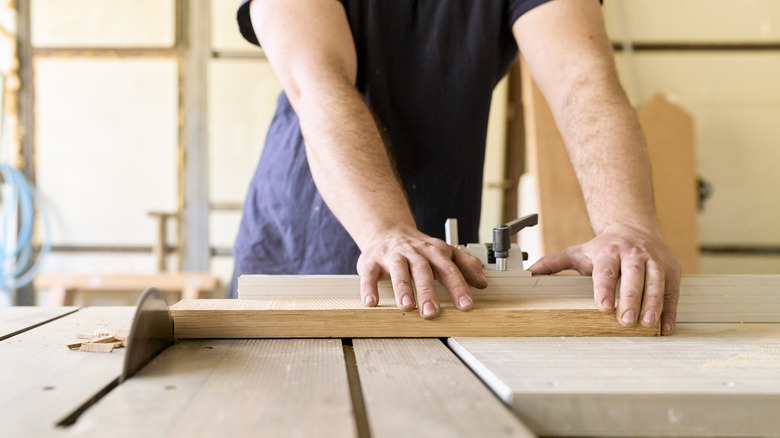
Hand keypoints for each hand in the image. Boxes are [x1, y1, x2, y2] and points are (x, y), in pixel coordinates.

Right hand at [356, 226, 486, 318]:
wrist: (388, 230)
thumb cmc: (418, 248)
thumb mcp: (445, 252)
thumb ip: (466, 265)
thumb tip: (482, 283)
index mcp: (435, 252)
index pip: (449, 270)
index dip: (458, 287)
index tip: (466, 305)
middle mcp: (414, 253)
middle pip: (423, 271)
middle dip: (428, 291)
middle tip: (432, 312)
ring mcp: (392, 256)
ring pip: (399, 271)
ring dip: (403, 288)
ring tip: (407, 306)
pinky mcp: (371, 262)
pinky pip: (369, 275)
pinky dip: (369, 288)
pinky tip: (371, 302)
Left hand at [529, 224, 680, 334]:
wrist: (634, 227)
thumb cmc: (604, 247)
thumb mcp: (578, 252)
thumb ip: (554, 263)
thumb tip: (530, 273)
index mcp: (609, 251)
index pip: (606, 270)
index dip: (604, 288)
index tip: (603, 307)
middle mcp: (633, 254)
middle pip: (634, 275)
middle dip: (630, 297)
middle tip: (626, 320)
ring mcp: (654, 261)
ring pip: (656, 281)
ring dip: (653, 303)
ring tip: (647, 323)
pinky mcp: (671, 270)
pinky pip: (672, 290)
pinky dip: (670, 310)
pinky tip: (665, 327)